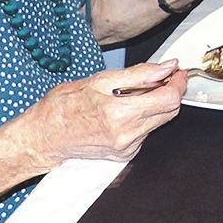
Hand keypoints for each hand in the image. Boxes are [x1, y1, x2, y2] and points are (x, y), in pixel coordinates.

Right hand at [17, 61, 186, 169]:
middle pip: (170, 112)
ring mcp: (127, 149)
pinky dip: (143, 116)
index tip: (176, 71)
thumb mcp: (101, 79)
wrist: (44, 137)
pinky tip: (125, 109)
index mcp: (120, 114)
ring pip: (159, 121)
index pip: (169, 100)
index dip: (178, 82)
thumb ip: (139, 74)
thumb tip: (167, 67)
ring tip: (133, 93)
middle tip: (159, 77)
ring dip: (156, 104)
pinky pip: (146, 131)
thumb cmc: (64, 106)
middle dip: (170, 91)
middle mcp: (127, 136)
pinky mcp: (124, 155)